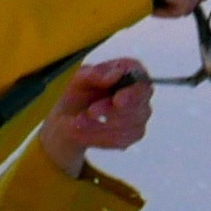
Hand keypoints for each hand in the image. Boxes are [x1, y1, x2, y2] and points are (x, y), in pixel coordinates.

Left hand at [39, 58, 152, 175]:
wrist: (69, 117)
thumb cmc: (77, 93)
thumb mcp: (78, 80)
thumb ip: (95, 73)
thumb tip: (116, 73)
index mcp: (128, 70)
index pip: (140, 76)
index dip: (132, 90)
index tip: (117, 101)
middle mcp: (139, 92)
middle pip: (138, 103)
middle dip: (111, 110)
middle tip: (90, 112)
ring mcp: (140, 114)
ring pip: (129, 124)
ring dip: (101, 125)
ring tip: (79, 122)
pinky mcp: (133, 134)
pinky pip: (122, 139)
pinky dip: (99, 137)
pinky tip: (84, 132)